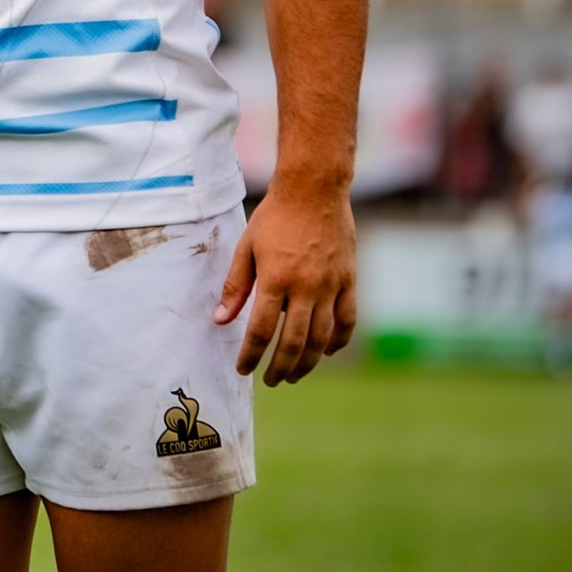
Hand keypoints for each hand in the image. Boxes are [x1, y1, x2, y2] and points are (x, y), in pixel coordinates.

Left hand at [214, 183, 357, 383]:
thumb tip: (221, 320)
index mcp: (275, 279)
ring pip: (322, 338)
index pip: (260, 330)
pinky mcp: (350, 281)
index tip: (243, 370)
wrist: (314, 190)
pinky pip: (347, 320)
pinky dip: (337, 341)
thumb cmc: (275, 217)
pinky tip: (327, 351)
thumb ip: (236, 286)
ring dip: (308, 362)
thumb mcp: (246, 247)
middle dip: (280, 367)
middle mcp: (306, 287)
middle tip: (271, 380)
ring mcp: (331, 285)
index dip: (251, 355)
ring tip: (294, 374)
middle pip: (294, 342)